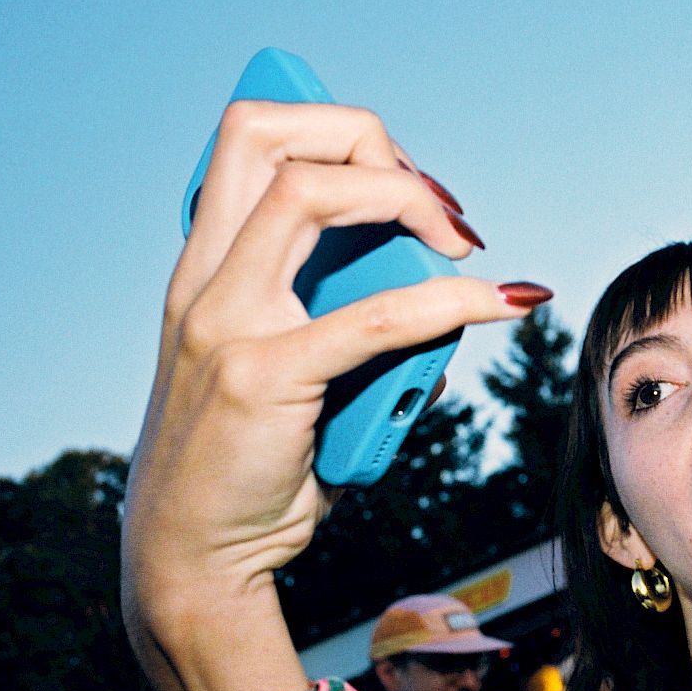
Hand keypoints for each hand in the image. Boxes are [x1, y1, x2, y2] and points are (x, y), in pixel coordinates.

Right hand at [123, 99, 547, 690]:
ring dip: (407, 199)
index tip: (407, 182)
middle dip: (366, 140)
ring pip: (309, 193)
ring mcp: (227, 323)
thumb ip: (346, 332)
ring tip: (465, 244)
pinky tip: (498, 304)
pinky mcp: (263, 377)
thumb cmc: (249, 469)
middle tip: (436, 206)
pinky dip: (450, 300)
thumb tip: (442, 310)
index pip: (251, 140)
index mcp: (203, 269)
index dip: (337, 134)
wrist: (192, 557)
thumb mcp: (289, 378)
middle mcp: (204, 281)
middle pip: (266, 133)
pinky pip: (375, 316)